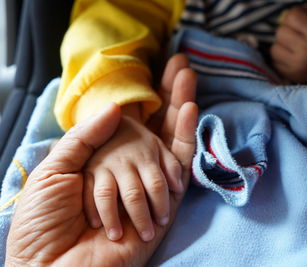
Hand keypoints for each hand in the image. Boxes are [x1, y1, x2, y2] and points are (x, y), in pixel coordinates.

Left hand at [5, 54, 197, 265]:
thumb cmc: (45, 223)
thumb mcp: (56, 170)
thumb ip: (85, 138)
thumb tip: (114, 108)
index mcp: (101, 162)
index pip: (129, 123)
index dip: (143, 99)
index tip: (154, 71)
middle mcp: (128, 170)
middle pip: (155, 127)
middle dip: (167, 95)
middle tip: (180, 64)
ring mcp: (148, 184)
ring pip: (171, 140)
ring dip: (180, 105)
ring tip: (186, 73)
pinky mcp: (163, 202)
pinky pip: (180, 166)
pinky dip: (187, 136)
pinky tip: (190, 109)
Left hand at [271, 6, 306, 83]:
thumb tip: (287, 14)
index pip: (292, 16)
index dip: (292, 17)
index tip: (298, 23)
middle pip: (280, 32)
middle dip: (286, 32)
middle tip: (296, 37)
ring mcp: (298, 64)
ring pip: (274, 49)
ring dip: (281, 47)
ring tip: (293, 48)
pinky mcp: (291, 75)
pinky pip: (275, 63)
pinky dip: (281, 60)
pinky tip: (292, 59)